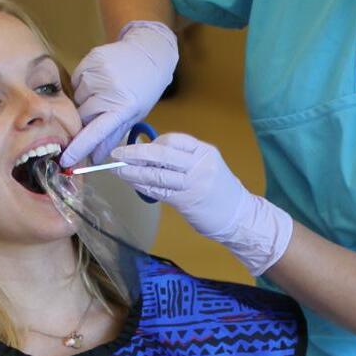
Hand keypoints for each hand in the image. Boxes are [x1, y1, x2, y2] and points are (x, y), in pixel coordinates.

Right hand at [60, 21, 177, 168]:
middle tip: (98, 114)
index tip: (66, 159)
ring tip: (102, 94)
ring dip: (84, 101)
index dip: (79, 147)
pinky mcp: (91, 59)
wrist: (149, 52)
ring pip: (77, 98)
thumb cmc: (143, 89)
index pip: (95, 133)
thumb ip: (112, 137)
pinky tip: (98, 82)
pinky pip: (76, 80)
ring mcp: (98, 73)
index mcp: (123, 108)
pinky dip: (82, 86)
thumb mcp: (133, 115)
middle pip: (82, 116)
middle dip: (85, 121)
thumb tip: (94, 159)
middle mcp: (109, 91)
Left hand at [110, 133, 293, 275]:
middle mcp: (200, 164)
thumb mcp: (207, 166)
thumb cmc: (219, 191)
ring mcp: (193, 183)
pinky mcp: (186, 201)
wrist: (239, 216)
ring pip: (156, 173)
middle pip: (161, 153)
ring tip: (118, 170)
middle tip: (117, 154)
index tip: (137, 147)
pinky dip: (142, 186)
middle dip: (135, 153)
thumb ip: (183, 160)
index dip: (151, 142)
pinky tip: (132, 184)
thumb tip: (150, 155)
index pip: (173, 139)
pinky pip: (158, 191)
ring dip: (133, 171)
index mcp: (204, 151)